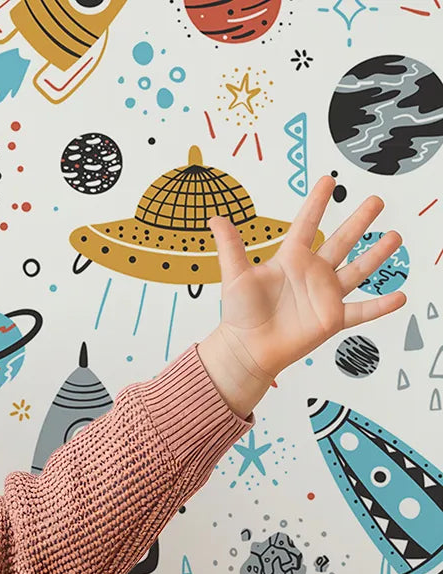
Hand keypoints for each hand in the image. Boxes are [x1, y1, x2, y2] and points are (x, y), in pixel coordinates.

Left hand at [207, 174, 406, 387]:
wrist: (245, 349)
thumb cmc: (239, 314)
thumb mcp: (234, 276)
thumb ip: (230, 247)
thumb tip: (215, 218)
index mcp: (290, 259)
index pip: (306, 224)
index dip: (316, 203)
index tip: (327, 180)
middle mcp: (312, 273)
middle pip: (341, 241)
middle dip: (359, 221)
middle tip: (376, 200)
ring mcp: (325, 295)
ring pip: (357, 270)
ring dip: (377, 255)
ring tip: (395, 236)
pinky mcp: (331, 319)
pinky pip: (361, 311)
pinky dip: (381, 306)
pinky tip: (401, 296)